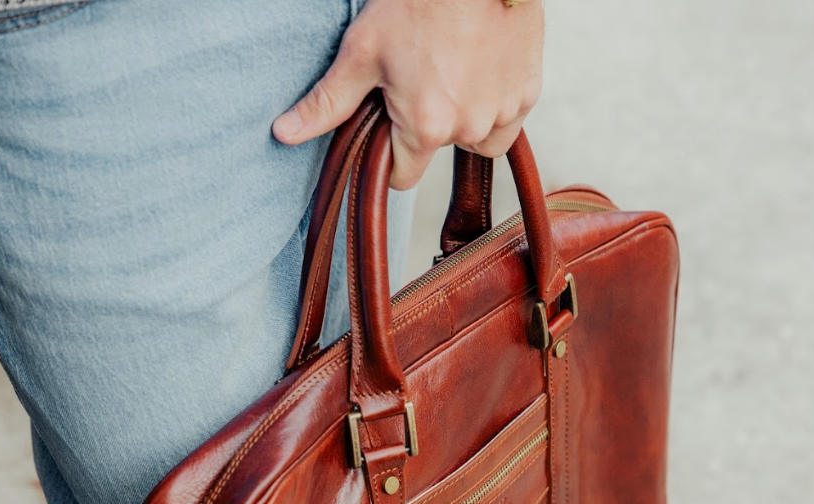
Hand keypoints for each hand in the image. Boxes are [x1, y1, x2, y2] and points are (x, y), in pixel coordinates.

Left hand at [272, 0, 544, 190]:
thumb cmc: (419, 1)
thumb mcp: (363, 50)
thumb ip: (328, 102)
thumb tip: (284, 134)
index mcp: (425, 128)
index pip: (402, 177)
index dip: (391, 154)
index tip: (390, 124)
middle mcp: (468, 129)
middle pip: (438, 151)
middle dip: (428, 125)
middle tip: (421, 75)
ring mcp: (504, 113)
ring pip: (477, 140)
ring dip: (465, 118)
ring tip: (453, 72)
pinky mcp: (529, 93)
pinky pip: (508, 118)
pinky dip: (495, 101)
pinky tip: (481, 67)